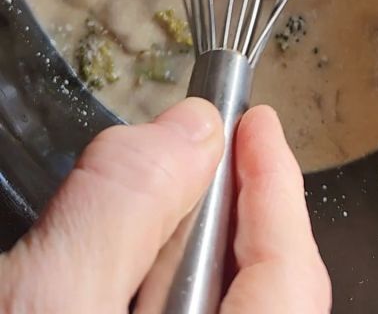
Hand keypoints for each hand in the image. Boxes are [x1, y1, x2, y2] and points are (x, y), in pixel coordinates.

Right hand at [0, 100, 329, 312]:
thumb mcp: (48, 299)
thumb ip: (122, 210)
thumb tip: (191, 126)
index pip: (292, 275)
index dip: (278, 185)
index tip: (258, 120)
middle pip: (257, 287)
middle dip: (222, 211)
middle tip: (186, 152)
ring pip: (215, 306)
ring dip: (176, 254)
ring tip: (127, 216)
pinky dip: (150, 290)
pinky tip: (110, 271)